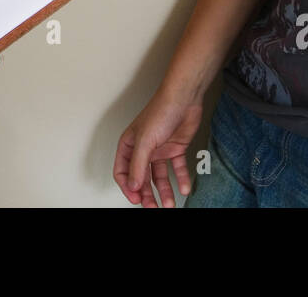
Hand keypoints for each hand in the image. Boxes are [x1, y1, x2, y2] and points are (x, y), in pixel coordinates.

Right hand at [113, 89, 203, 206]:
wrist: (184, 99)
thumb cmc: (160, 111)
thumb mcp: (145, 141)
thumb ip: (138, 166)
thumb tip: (133, 186)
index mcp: (129, 145)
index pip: (123, 172)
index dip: (128, 187)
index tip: (137, 199)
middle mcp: (143, 149)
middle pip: (142, 178)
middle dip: (146, 194)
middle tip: (154, 207)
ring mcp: (160, 150)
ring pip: (159, 177)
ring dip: (164, 191)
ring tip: (169, 204)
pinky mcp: (175, 150)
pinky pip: (177, 169)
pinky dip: (181, 179)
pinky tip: (184, 188)